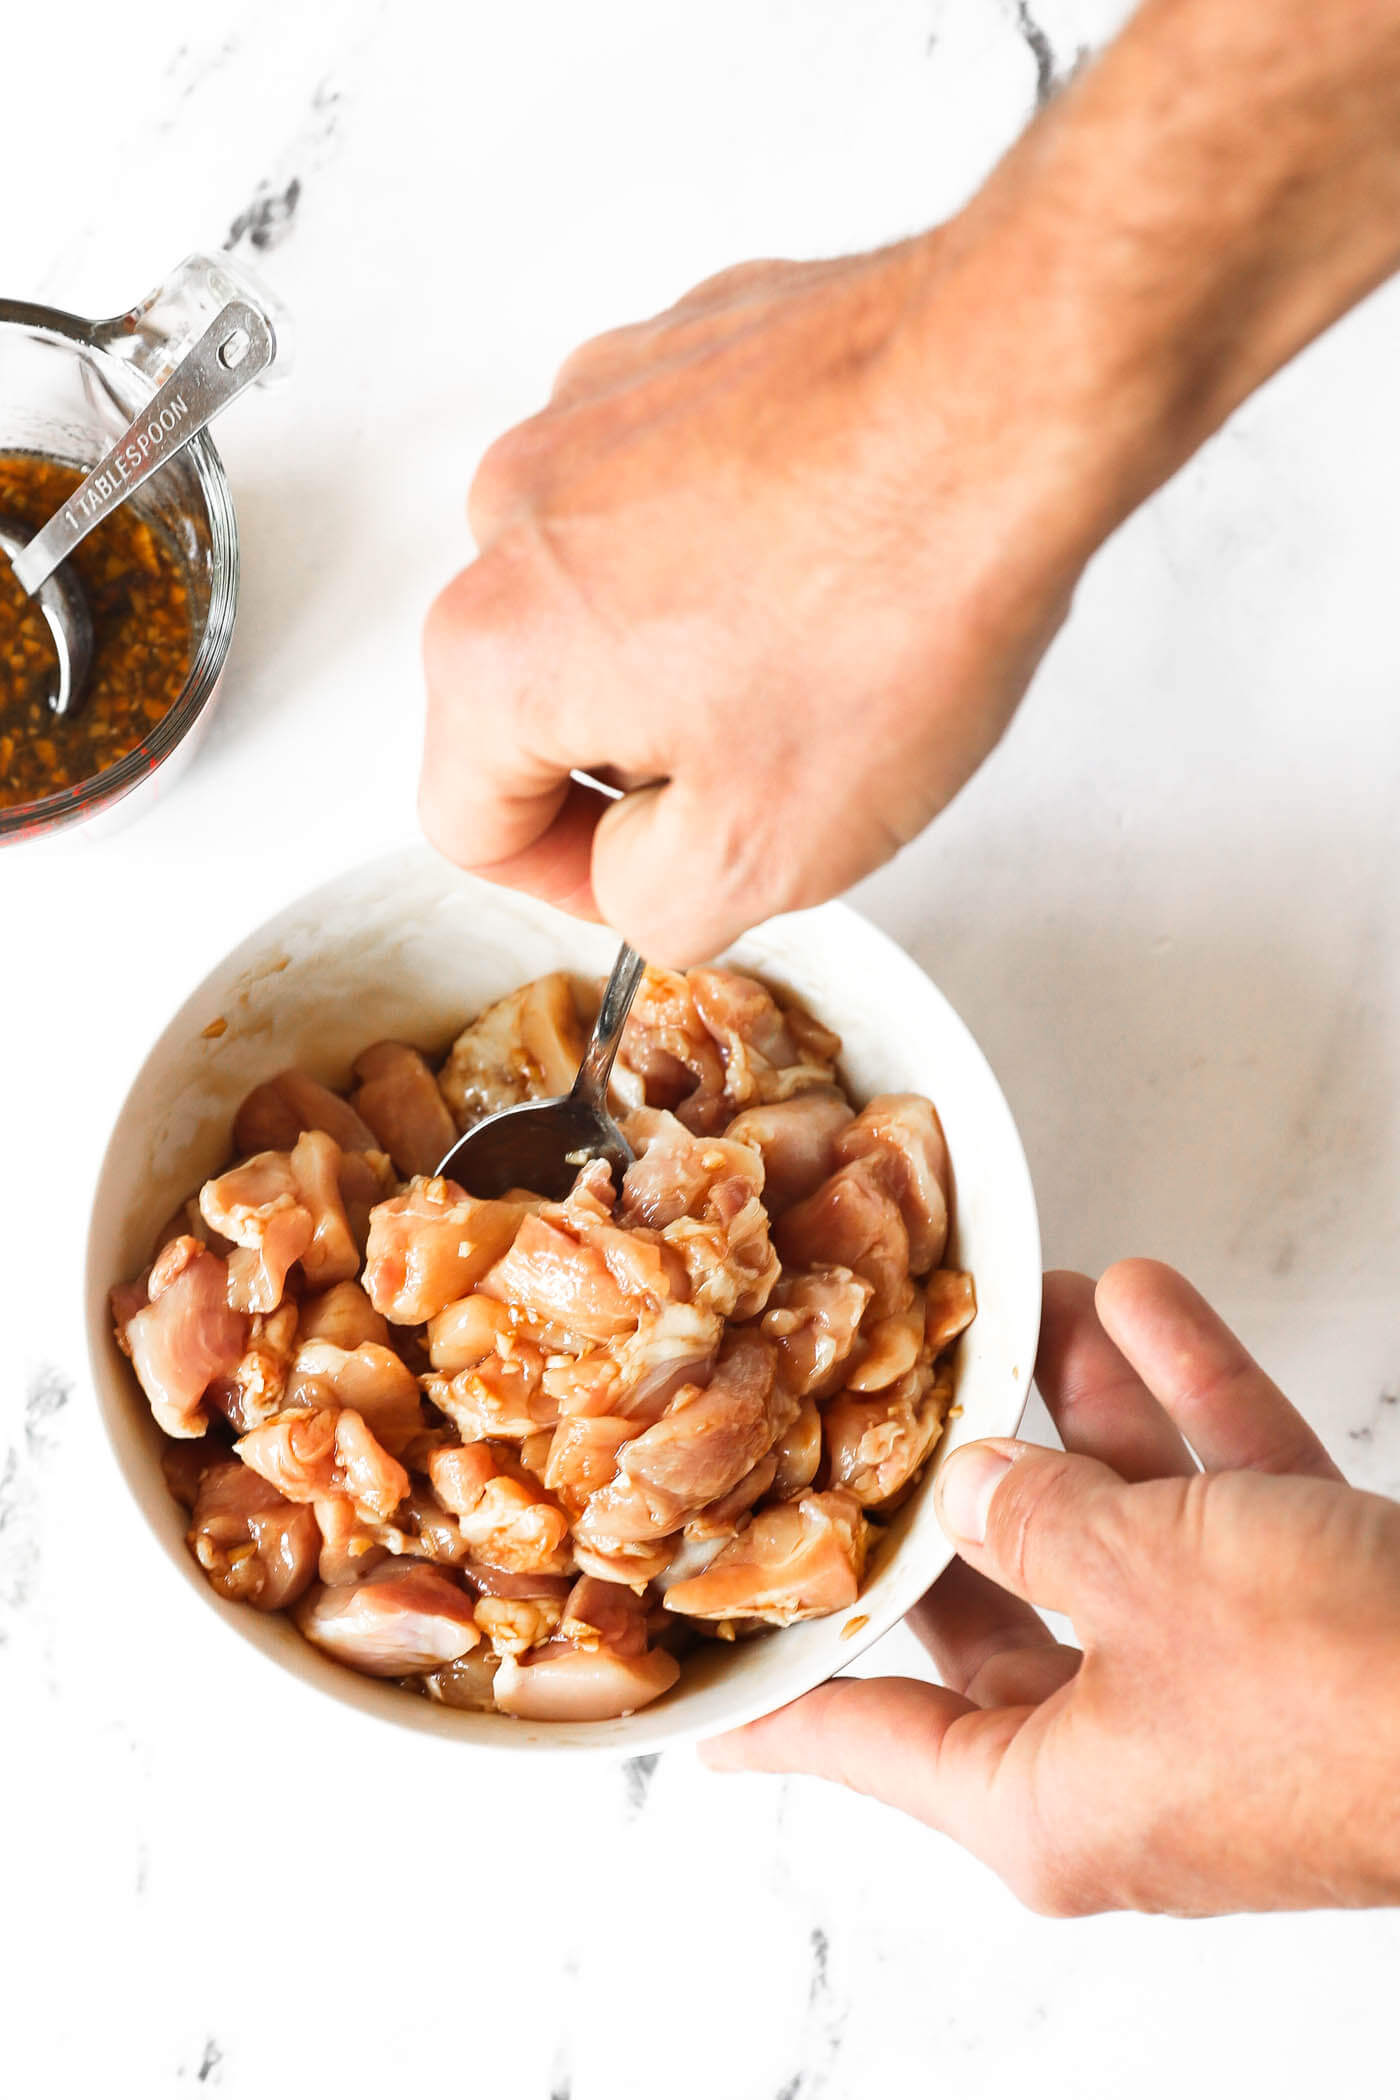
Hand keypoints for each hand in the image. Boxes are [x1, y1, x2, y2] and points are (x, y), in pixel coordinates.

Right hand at [420, 234, 1108, 960]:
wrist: (1016, 391)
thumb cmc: (900, 599)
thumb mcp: (766, 854)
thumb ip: (649, 906)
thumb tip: (634, 874)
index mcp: (495, 647)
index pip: (469, 823)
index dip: (569, 885)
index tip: (661, 879)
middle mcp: (511, 511)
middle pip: (534, 702)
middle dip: (643, 761)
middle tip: (777, 769)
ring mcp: (591, 413)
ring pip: (605, 595)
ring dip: (690, 651)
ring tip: (822, 649)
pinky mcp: (677, 353)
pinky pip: (673, 493)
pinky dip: (735, 546)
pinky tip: (835, 558)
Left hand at [705, 1261, 1399, 1915]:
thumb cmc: (1346, 1693)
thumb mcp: (1146, 1579)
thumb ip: (1037, 1519)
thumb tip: (980, 1488)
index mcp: (1047, 1798)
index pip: (867, 1740)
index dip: (780, 1701)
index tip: (707, 1687)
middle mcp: (1125, 1756)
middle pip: (993, 1608)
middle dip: (961, 1479)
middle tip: (892, 1392)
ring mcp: (1222, 1693)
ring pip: (1118, 1535)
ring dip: (1081, 1409)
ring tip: (1029, 1297)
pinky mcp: (1309, 1630)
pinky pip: (1222, 1508)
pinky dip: (1187, 1407)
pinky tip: (1147, 1296)